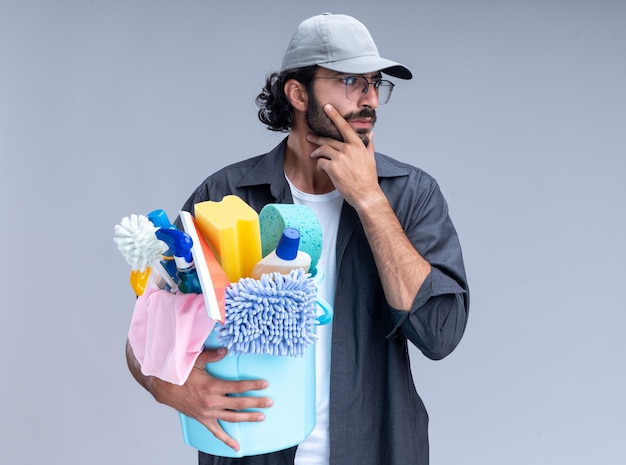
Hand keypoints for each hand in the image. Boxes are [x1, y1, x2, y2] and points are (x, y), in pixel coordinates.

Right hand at [149, 347, 271, 452]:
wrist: (164, 388)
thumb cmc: (180, 374)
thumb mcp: (195, 362)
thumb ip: (211, 356)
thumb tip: (226, 350)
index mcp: (212, 386)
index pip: (238, 386)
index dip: (253, 385)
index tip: (265, 384)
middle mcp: (212, 402)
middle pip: (239, 403)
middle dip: (256, 403)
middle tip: (270, 402)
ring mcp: (208, 413)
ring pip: (232, 417)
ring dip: (248, 418)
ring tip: (261, 417)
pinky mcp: (203, 419)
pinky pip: (217, 432)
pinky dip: (227, 440)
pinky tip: (237, 447)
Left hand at [306, 104, 383, 209]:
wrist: (366, 194)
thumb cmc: (368, 178)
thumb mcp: (371, 158)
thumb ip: (369, 145)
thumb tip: (372, 134)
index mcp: (357, 145)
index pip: (345, 127)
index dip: (335, 116)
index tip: (328, 107)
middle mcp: (348, 149)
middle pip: (329, 139)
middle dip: (317, 137)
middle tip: (310, 136)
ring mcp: (340, 158)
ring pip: (323, 149)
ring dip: (316, 152)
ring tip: (313, 154)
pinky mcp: (333, 168)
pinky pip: (321, 162)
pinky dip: (319, 164)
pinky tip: (321, 169)